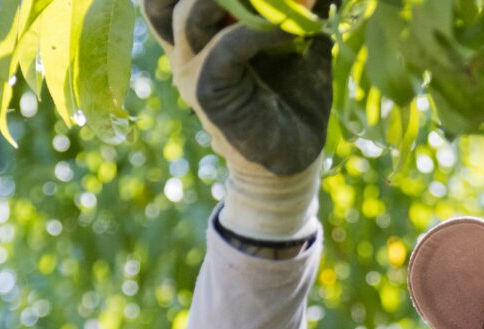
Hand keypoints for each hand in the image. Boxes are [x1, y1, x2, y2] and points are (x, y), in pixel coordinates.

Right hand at [145, 0, 331, 240]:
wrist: (292, 158)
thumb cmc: (294, 95)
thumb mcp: (298, 37)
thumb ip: (300, 5)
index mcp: (195, 34)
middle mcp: (183, 50)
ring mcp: (190, 72)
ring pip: (192, 12)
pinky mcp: (209, 96)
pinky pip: (227, 48)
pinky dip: (262, 30)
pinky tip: (292, 30)